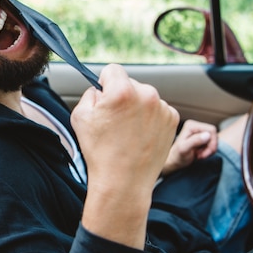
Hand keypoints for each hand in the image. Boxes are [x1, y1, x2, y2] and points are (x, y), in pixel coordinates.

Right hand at [71, 64, 178, 248]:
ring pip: (145, 97)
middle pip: (130, 83)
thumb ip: (89, 94)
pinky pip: (157, 110)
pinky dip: (149, 119)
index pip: (112, 70)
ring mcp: (162, 107)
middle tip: (115, 121)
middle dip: (122, 96)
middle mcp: (146, 94)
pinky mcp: (172, 120)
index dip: (104, 83)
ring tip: (128, 132)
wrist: (123, 183)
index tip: (105, 98)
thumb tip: (100, 89)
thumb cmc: (99, 152)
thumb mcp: (80, 117)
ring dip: (137, 107)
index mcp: (122, 91)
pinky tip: (140, 136)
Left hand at [162, 119, 217, 175]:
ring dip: (209, 150)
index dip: (211, 143)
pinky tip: (200, 154)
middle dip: (210, 147)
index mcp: (191, 125)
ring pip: (214, 140)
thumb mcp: (184, 149)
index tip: (203, 154)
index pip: (211, 130)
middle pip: (214, 134)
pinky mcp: (201, 137)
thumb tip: (207, 135)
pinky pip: (212, 143)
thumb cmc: (177, 156)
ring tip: (199, 155)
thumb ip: (195, 141)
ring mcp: (199, 131)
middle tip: (201, 156)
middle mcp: (195, 126)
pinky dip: (208, 151)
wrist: (174, 161)